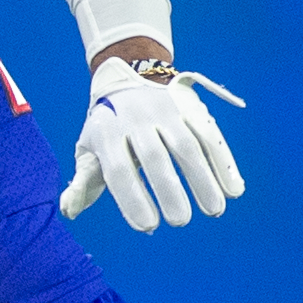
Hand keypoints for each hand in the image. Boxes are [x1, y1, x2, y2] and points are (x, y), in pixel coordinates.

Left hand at [63, 54, 245, 229]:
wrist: (125, 76)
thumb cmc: (106, 128)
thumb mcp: (88, 150)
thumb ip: (82, 182)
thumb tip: (68, 210)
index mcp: (107, 134)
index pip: (118, 170)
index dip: (132, 198)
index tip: (148, 226)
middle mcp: (136, 120)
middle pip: (154, 157)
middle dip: (168, 190)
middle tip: (180, 221)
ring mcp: (165, 111)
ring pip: (187, 145)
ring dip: (203, 179)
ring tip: (214, 210)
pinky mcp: (189, 107)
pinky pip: (209, 134)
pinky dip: (223, 161)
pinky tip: (234, 189)